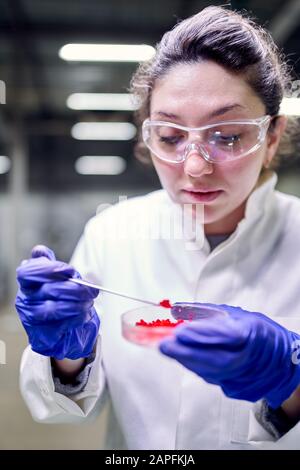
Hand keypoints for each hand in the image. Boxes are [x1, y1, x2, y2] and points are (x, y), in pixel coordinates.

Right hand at [15, 245, 99, 359]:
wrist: (63, 328)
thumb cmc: (59, 298)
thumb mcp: (56, 278)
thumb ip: (49, 264)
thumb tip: (39, 251)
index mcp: (27, 283)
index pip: (28, 272)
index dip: (50, 269)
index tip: (70, 271)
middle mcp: (25, 300)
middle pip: (48, 290)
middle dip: (75, 289)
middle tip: (91, 290)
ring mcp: (32, 319)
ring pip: (54, 309)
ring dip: (78, 304)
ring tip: (89, 302)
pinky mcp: (42, 335)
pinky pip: (62, 325)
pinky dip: (78, 318)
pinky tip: (85, 314)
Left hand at [159, 303, 299, 407]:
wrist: (284, 361)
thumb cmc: (260, 333)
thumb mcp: (237, 314)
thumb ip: (205, 313)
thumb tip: (176, 311)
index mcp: (252, 334)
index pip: (226, 336)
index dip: (201, 335)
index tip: (180, 331)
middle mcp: (249, 358)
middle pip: (214, 360)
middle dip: (185, 353)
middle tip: (163, 345)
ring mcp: (245, 378)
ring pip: (210, 373)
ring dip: (187, 361)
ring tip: (169, 350)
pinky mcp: (238, 390)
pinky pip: (213, 379)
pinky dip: (198, 368)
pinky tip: (186, 360)